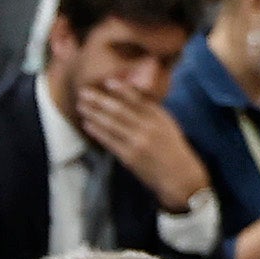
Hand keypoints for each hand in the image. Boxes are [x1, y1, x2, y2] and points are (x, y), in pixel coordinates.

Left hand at [68, 66, 212, 216]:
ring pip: (111, 124)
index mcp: (158, 116)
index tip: (107, 82)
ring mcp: (138, 142)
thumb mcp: (167, 124)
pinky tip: (87, 124)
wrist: (178, 175)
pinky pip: (110, 141)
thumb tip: (132, 94)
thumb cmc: (171, 148)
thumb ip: (151, 110)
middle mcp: (148, 127)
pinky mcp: (129, 157)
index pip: (138, 98)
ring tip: (81, 106)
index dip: (121, 89)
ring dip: (94, 114)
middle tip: (84, 92)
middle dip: (99, 100)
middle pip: (119, 109)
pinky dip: (97, 131)